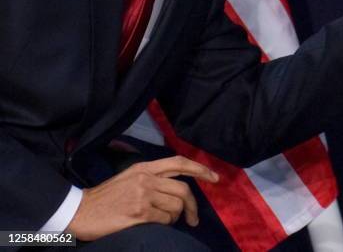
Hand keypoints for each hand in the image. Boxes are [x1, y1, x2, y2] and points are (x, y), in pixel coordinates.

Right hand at [68, 155, 218, 240]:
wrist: (80, 210)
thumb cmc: (107, 196)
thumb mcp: (131, 177)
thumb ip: (153, 178)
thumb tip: (178, 188)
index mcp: (145, 167)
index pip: (179, 163)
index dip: (200, 169)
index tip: (215, 177)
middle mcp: (147, 178)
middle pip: (183, 189)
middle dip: (193, 205)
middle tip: (194, 219)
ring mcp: (143, 195)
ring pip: (176, 206)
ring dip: (177, 217)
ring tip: (167, 221)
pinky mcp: (139, 213)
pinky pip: (165, 219)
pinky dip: (167, 224)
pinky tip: (158, 225)